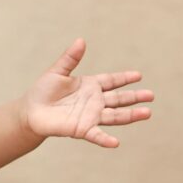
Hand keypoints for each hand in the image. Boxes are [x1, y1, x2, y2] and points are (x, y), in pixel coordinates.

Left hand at [20, 39, 152, 147]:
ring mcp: (90, 116)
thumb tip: (81, 40)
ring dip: (131, 116)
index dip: (125, 78)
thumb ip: (70, 58)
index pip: (112, 81)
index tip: (139, 76)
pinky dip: (105, 139)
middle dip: (135, 97)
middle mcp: (94, 102)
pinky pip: (96, 134)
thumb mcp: (57, 71)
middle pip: (119, 99)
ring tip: (147, 113)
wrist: (31, 112)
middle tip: (151, 95)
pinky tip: (116, 143)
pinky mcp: (81, 129)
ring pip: (115, 116)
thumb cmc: (43, 91)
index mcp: (90, 86)